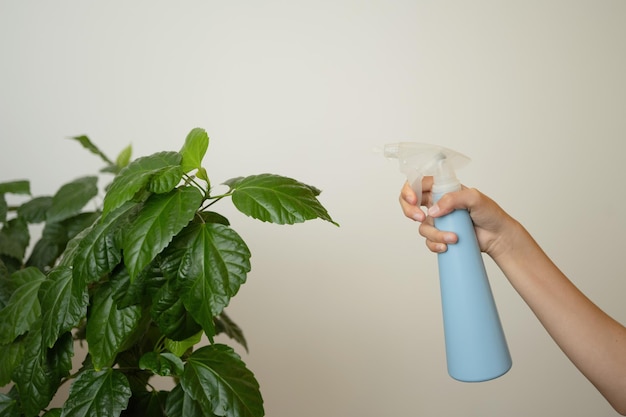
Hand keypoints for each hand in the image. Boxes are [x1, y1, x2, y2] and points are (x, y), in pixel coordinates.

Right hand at [399, 178, 517, 257]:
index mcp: (443, 189)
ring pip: (422, 227)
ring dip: (435, 234)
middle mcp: (438, 203)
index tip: (413, 200)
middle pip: (410, 203)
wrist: (498, 237)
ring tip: (453, 238)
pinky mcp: (441, 235)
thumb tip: (434, 210)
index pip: (418, 183)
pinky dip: (435, 245)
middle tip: (421, 217)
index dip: (409, 190)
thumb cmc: (490, 214)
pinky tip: (446, 246)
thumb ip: (453, 198)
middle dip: (410, 211)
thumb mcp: (475, 198)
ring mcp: (439, 221)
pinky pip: (429, 241)